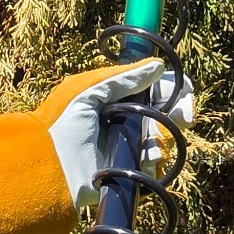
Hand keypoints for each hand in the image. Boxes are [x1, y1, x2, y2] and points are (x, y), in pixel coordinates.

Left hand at [35, 61, 195, 209]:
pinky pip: (155, 163)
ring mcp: (129, 144)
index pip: (154, 86)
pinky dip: (153, 160)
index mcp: (116, 96)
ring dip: (162, 138)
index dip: (173, 86)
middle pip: (167, 110)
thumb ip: (122, 78)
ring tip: (150, 145)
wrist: (49, 167)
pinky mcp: (128, 167)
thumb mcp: (88, 91)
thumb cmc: (62, 125)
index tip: (184, 90)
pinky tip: (145, 160)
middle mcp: (125, 118)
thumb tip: (159, 66)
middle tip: (183, 116)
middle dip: (178, 111)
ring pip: (164, 137)